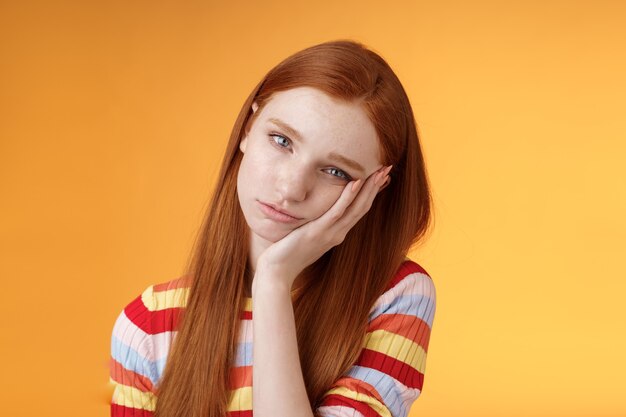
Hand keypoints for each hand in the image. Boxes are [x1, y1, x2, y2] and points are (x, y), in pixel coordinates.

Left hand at [254, 164, 392, 289]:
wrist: (277, 272)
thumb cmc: (287, 254)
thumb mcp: (306, 236)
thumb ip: (316, 225)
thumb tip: (316, 213)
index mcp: (337, 233)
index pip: (359, 210)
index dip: (371, 193)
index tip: (380, 177)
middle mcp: (338, 233)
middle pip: (363, 207)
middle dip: (375, 187)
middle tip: (387, 168)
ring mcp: (330, 233)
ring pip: (356, 208)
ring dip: (369, 189)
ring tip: (380, 172)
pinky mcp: (319, 231)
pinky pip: (337, 212)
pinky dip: (348, 197)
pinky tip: (355, 182)